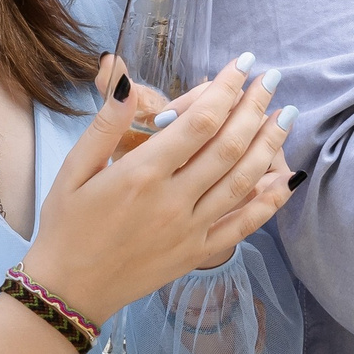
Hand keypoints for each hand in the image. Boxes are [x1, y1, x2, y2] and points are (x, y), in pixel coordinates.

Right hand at [23, 54, 294, 322]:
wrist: (70, 288)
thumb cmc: (66, 225)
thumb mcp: (73, 169)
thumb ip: (105, 125)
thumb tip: (125, 79)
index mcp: (141, 174)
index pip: (198, 122)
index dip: (226, 89)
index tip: (243, 65)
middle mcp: (172, 200)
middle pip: (228, 145)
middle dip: (254, 108)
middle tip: (272, 80)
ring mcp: (189, 229)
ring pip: (243, 180)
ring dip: (269, 145)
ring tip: (286, 116)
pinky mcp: (197, 253)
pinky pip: (242, 225)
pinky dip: (269, 201)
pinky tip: (287, 178)